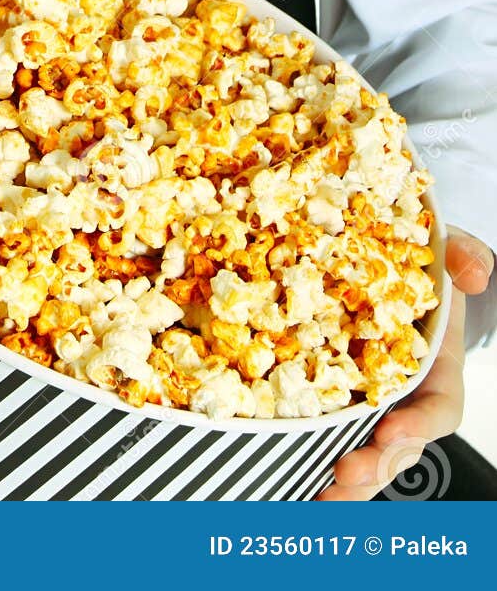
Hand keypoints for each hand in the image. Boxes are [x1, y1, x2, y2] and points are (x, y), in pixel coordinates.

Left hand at [315, 226, 493, 499]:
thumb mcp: (452, 257)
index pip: (437, 410)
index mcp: (436, 372)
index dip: (418, 426)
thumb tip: (471, 272)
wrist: (394, 271)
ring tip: (318, 495)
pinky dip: (306, 453)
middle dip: (374, 466)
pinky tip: (282, 468)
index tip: (392, 433)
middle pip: (395, 447)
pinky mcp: (329, 393)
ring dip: (343, 479)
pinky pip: (321, 428)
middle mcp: (401, 397)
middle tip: (345, 474)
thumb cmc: (429, 271)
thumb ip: (465, 258)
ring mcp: (365, 402)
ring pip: (360, 451)